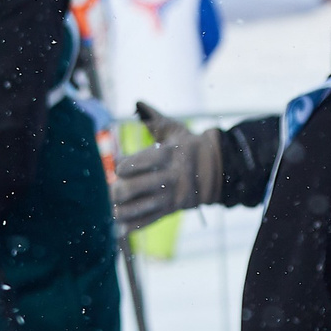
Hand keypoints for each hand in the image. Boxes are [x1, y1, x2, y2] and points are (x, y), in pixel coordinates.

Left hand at [111, 103, 221, 229]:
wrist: (219, 170)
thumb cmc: (190, 146)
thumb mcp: (175, 130)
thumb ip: (154, 119)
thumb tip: (138, 102)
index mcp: (167, 154)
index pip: (136, 162)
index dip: (123, 166)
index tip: (118, 167)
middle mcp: (168, 176)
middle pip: (133, 188)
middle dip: (117, 191)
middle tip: (111, 191)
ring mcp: (171, 195)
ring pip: (139, 207)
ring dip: (120, 211)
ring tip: (112, 209)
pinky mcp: (173, 208)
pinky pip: (150, 220)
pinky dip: (133, 225)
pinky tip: (119, 227)